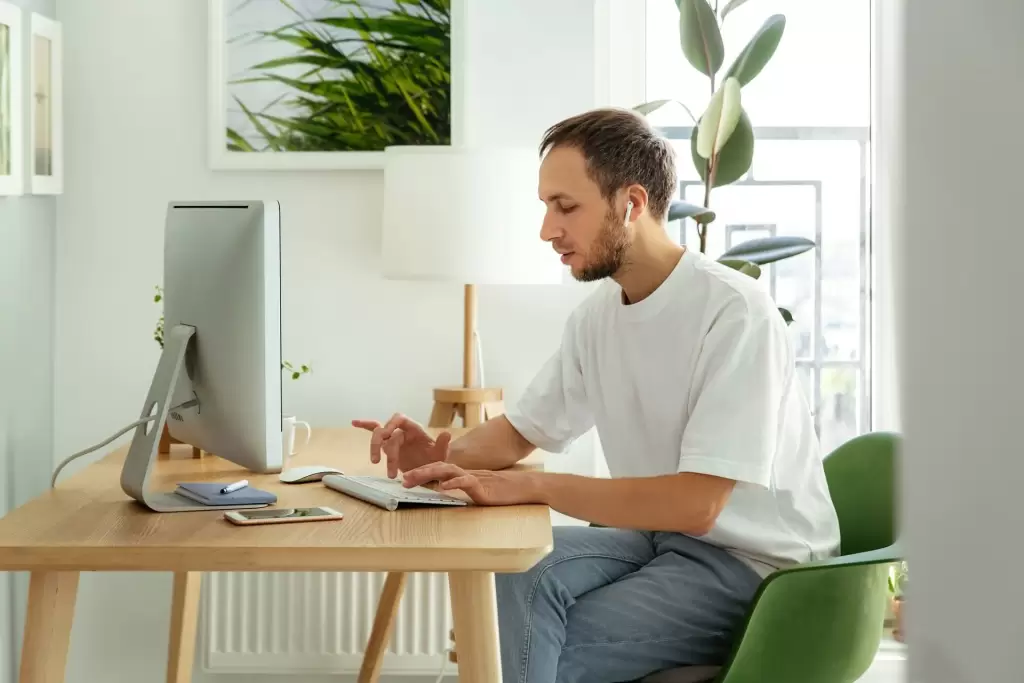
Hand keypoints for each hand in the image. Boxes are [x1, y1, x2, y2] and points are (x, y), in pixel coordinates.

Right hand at [352, 414, 450, 478]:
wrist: (431, 467)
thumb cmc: (436, 459)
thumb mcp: (441, 455)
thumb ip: (443, 445)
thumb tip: (446, 433)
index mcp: (414, 428)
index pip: (400, 419)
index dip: (391, 424)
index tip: (386, 437)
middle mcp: (402, 430)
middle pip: (386, 430)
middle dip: (383, 447)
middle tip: (383, 465)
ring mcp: (393, 436)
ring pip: (378, 435)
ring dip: (374, 448)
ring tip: (375, 463)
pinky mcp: (387, 444)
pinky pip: (375, 432)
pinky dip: (365, 426)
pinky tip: (354, 423)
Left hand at [401, 461, 540, 505]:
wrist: (525, 487)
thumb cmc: (504, 491)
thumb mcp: (479, 491)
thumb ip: (464, 491)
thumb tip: (446, 495)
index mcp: (463, 475)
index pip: (439, 470)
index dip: (422, 473)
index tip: (406, 479)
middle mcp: (466, 473)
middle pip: (438, 467)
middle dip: (418, 473)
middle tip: (402, 480)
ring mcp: (474, 478)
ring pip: (447, 471)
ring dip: (428, 474)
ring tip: (413, 479)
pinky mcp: (483, 487)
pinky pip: (466, 482)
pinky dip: (454, 483)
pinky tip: (443, 487)